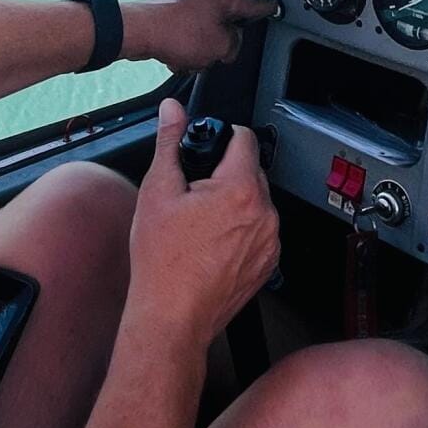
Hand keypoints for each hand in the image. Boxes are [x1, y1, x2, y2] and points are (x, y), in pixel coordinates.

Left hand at [124, 0, 276, 71]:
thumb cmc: (175, 33)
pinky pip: (183, 33)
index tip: (273, 7)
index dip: (266, 8)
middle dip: (220, 42)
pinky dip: (181, 47)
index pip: (253, 3)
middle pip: (225, 20)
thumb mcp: (221, 46)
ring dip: (198, 48)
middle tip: (214, 54)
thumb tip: (229, 45)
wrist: (137, 31)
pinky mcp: (166, 11)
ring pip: (203, 30)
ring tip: (189, 57)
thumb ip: (234, 45)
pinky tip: (174, 56)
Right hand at [126, 98, 280, 343]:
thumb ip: (170, 143)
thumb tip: (173, 111)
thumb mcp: (157, 191)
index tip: (205, 149)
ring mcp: (270, 241)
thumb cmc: (163, 262)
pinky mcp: (268, 263)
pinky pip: (259, 230)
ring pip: (256, 201)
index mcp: (240, 190)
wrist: (172, 316)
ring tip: (200, 223)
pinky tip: (211, 242)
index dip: (222, 137)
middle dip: (224, 173)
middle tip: (194, 193)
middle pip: (250, 170)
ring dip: (234, 202)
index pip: (245, 139)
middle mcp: (264, 214)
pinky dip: (241, 229)